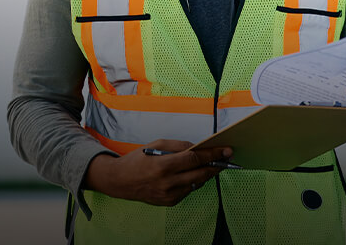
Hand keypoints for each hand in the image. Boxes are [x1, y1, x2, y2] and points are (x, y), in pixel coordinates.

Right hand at [84, 139, 232, 205]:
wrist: (118, 181)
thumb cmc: (138, 159)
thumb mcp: (157, 144)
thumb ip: (180, 146)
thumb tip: (200, 147)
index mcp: (164, 166)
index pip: (195, 159)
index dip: (213, 154)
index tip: (226, 150)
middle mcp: (167, 183)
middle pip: (201, 174)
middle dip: (216, 165)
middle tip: (227, 158)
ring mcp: (168, 195)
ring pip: (197, 184)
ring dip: (207, 174)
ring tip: (214, 164)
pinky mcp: (168, 202)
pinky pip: (188, 190)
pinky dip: (193, 182)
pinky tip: (195, 174)